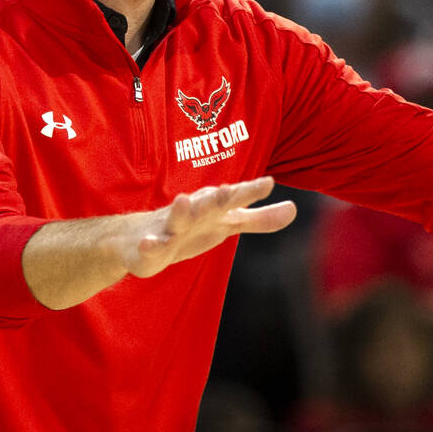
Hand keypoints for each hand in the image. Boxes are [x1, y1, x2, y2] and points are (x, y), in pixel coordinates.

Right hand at [118, 176, 295, 278]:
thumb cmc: (191, 227)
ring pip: (175, 219)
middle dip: (216, 197)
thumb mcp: (228, 224)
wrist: (137, 237)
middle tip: (227, 189)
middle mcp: (192, 213)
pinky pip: (149, 246)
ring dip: (180, 210)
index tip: (269, 183)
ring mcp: (169, 229)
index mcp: (212, 208)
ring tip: (184, 200)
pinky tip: (150, 243)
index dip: (250, 191)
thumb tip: (294, 209)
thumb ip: (260, 219)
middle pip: (206, 204)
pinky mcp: (150, 248)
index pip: (234, 198)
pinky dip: (149, 244)